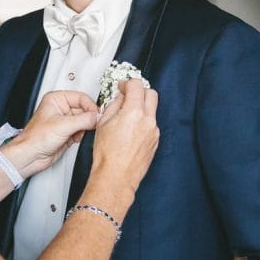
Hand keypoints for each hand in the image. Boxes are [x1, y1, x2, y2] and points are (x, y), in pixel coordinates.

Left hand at [1, 91, 98, 177]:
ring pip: (84, 121)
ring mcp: (65, 121)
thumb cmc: (35, 138)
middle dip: (88, 118)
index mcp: (56, 99)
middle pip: (84, 109)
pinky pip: (82, 131)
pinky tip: (76, 139)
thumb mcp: (63, 125)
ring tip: (80, 133)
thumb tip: (98, 117)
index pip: (81, 97)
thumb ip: (84, 120)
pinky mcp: (67, 133)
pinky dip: (82, 135)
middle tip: (93, 124)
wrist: (30, 156)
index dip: (91, 106)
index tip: (97, 115)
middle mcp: (61, 109)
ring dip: (85, 128)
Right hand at [88, 79, 158, 206]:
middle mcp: (148, 120)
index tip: (122, 86)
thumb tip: (120, 98)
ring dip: (141, 108)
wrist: (116, 176)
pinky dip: (143, 122)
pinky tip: (130, 131)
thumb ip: (114, 105)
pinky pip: (151, 124)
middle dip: (139, 91)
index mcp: (134, 112)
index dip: (127, 83)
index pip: (137, 85)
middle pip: (151, 93)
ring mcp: (154, 131)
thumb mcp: (103, 123)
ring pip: (152, 110)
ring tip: (126, 117)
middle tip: (128, 96)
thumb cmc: (107, 155)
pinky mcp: (155, 141)